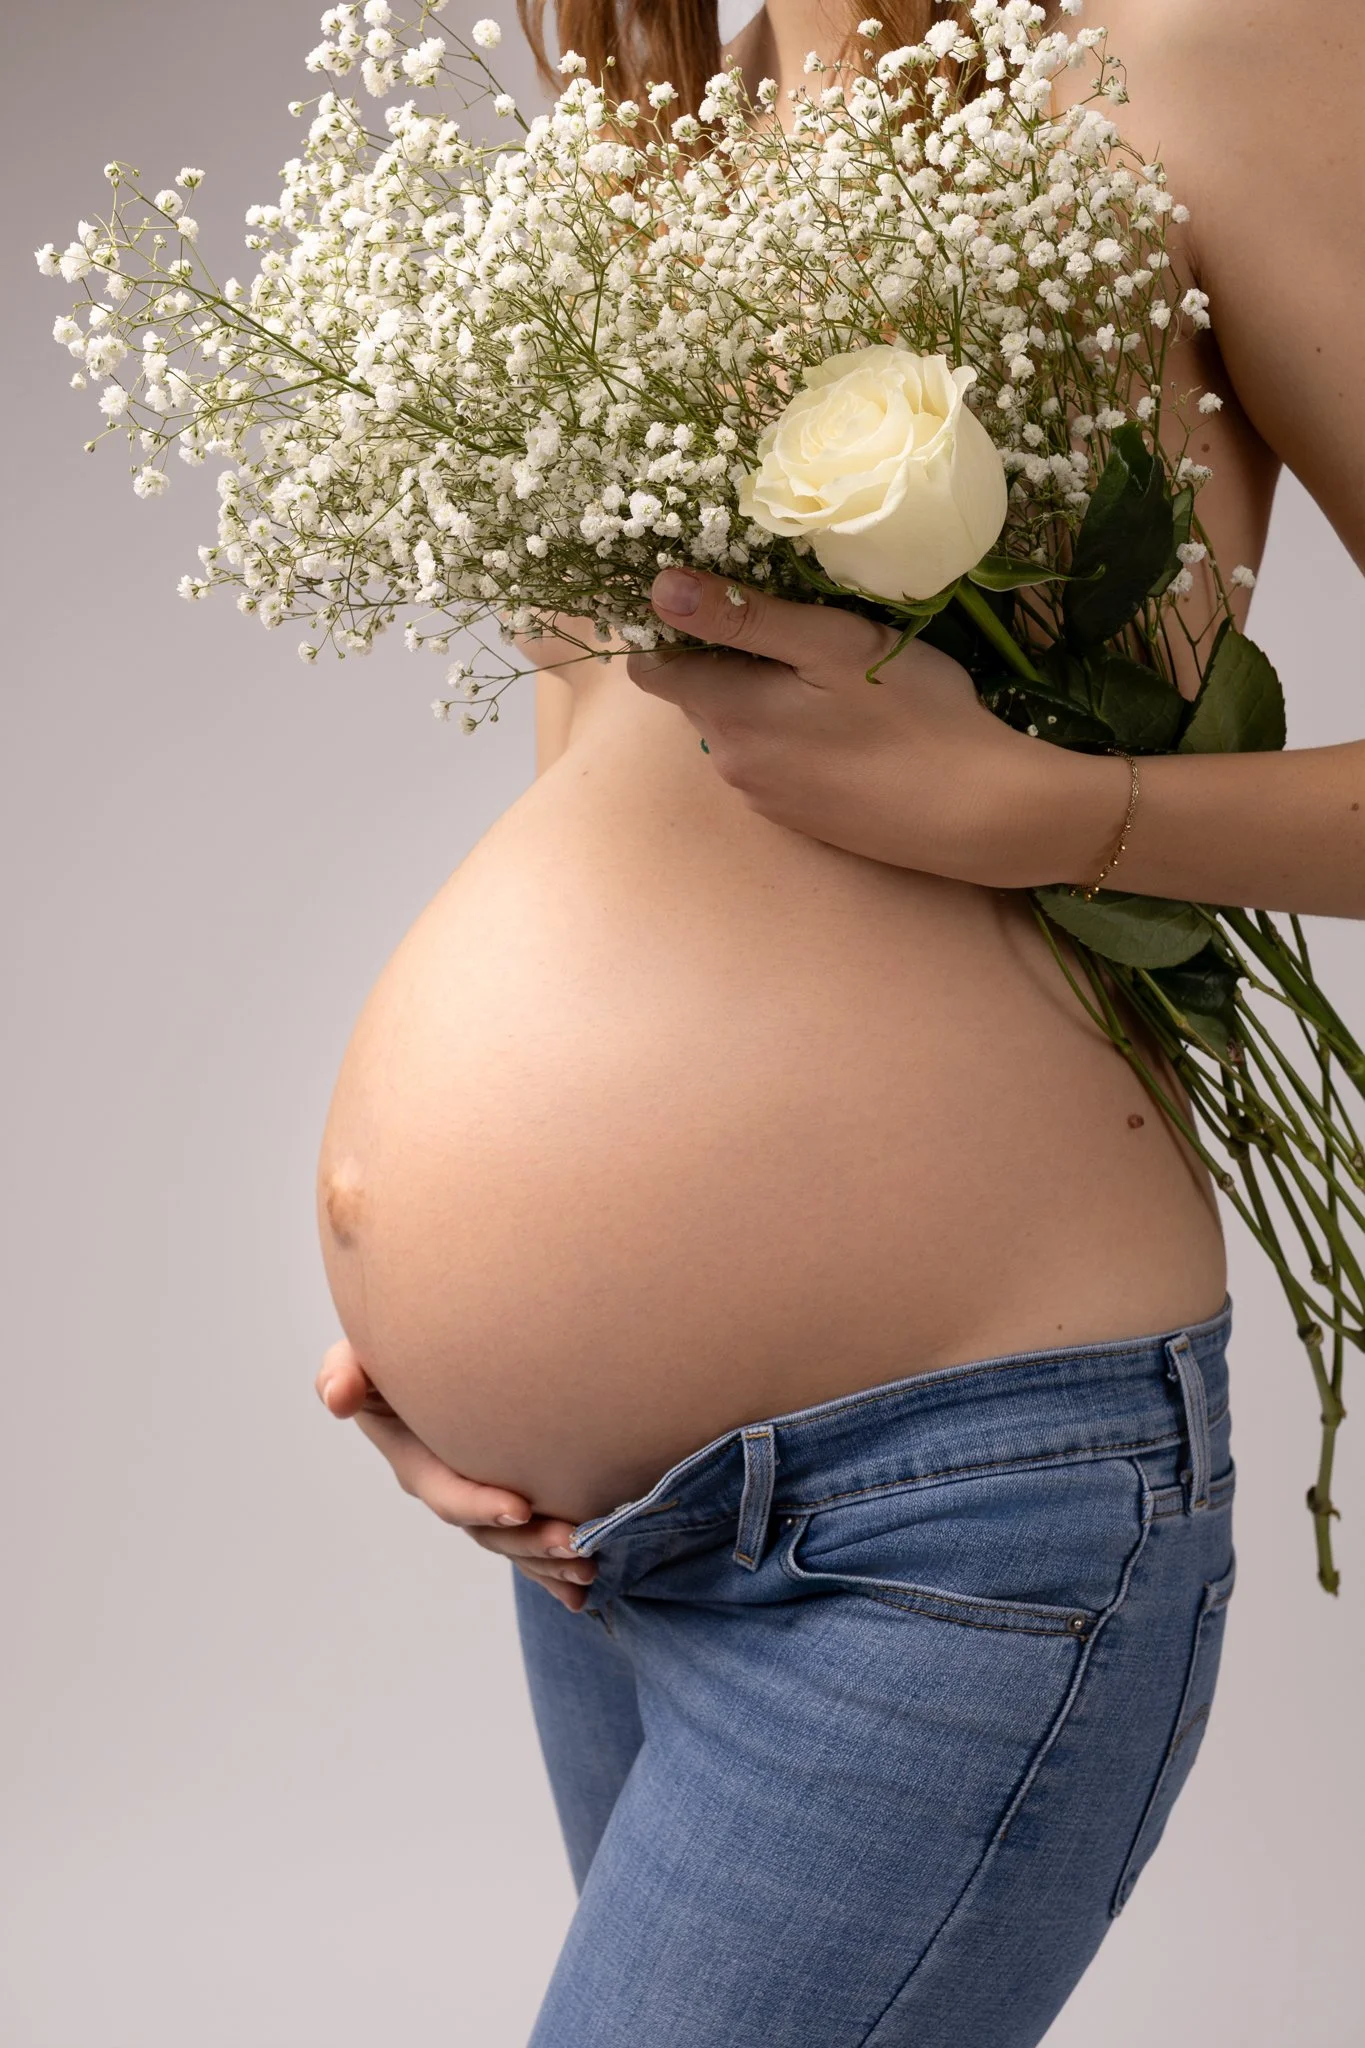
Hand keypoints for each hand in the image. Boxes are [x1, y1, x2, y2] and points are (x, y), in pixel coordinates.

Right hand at [315, 1339, 597, 1612]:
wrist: (425, 1356)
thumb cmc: (387, 1353)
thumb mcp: (356, 1358)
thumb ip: (342, 1372)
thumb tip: (338, 1398)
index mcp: (416, 1460)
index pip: (447, 1491)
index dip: (479, 1503)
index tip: (521, 1507)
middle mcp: (447, 1486)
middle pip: (487, 1528)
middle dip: (530, 1543)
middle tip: (577, 1547)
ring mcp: (476, 1494)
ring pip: (512, 1540)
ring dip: (548, 1560)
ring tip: (588, 1570)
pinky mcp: (503, 1492)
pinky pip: (526, 1538)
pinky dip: (551, 1568)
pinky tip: (583, 1590)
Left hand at [627, 567, 1120, 888]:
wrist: (980, 813)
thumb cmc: (913, 715)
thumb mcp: (831, 644)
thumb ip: (742, 615)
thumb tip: (658, 590)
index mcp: (728, 713)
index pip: (652, 667)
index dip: (672, 626)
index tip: (720, 594)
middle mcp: (730, 763)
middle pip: (697, 693)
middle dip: (727, 654)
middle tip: (797, 621)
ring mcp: (764, 797)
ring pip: (737, 726)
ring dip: (762, 693)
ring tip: (827, 671)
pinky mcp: (799, 818)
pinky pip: (771, 760)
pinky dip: (790, 733)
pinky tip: (845, 722)